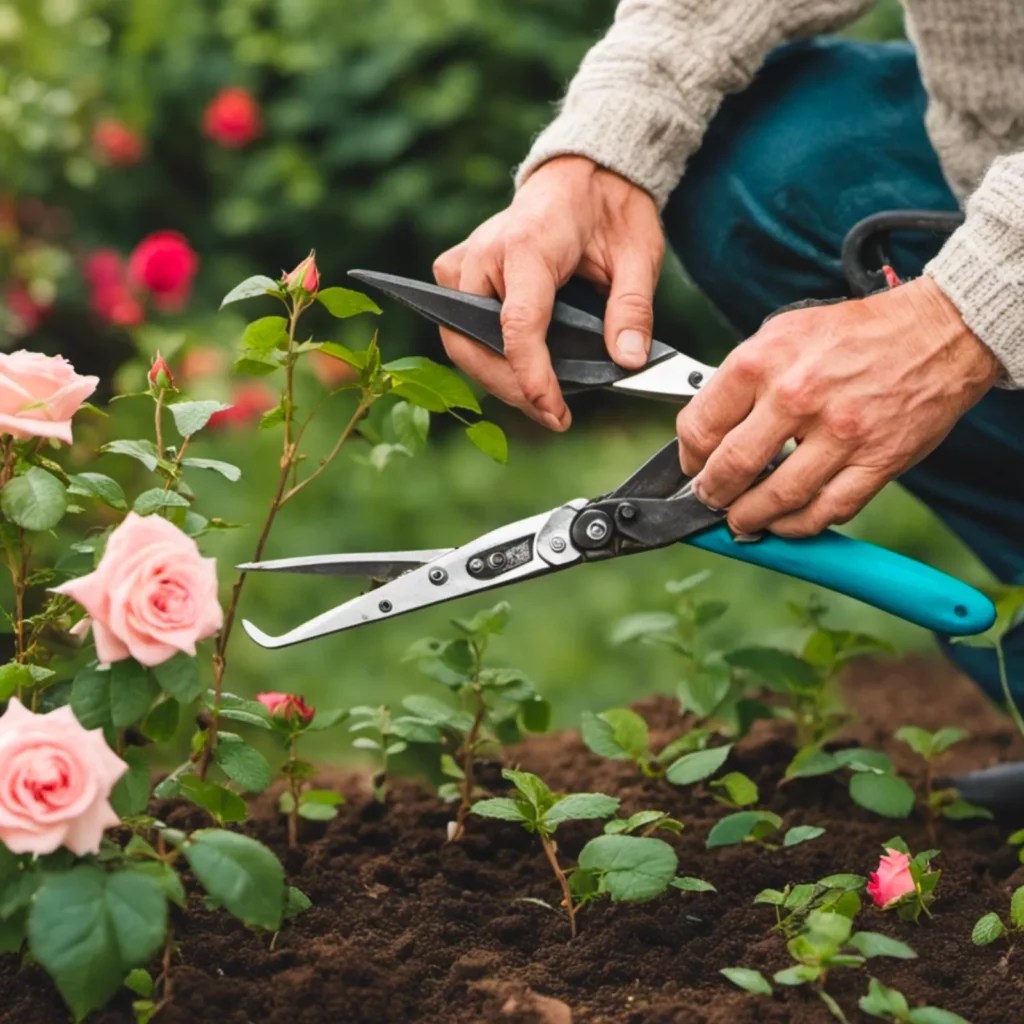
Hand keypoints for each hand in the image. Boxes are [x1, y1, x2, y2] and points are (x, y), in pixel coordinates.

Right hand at [433, 156, 663, 430]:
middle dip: (509, 388)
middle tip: (554, 414)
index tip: (555, 411)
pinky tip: (520, 370)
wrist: (584, 171)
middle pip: (472, 342)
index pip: (517, 325)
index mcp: (529, 243)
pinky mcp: (462, 272)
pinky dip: (485, 355)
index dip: (532, 377)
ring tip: (543, 399)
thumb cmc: (610, 208)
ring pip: (461, 340)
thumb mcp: (639, 254)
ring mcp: (467, 262)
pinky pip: (460, 326)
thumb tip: (628, 361)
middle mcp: (485, 253)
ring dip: (496, 377)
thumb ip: (632, 309)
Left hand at [676, 276, 1001, 536]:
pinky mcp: (876, 461)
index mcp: (764, 361)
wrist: (937, 332)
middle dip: (711, 495)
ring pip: (777, 498)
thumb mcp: (783, 334)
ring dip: (749, 518)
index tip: (692, 467)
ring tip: (741, 521)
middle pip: (731, 468)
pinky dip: (798, 526)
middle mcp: (797, 397)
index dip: (688, 457)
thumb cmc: (854, 334)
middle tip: (710, 500)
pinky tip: (784, 523)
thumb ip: (742, 380)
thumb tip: (706, 429)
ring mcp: (840, 433)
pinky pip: (826, 511)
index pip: (701, 426)